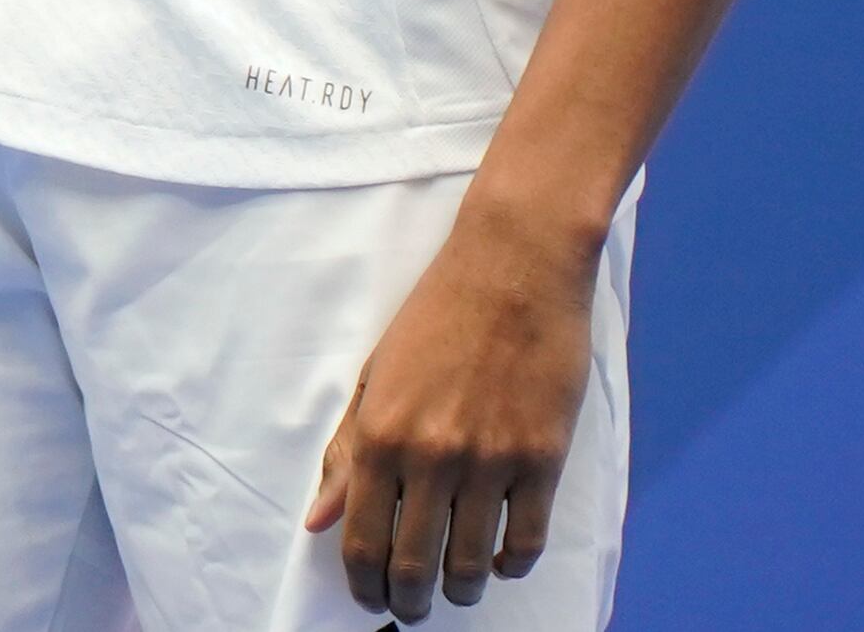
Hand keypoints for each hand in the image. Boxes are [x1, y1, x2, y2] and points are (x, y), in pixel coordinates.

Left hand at [304, 197, 602, 617]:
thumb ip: (347, 453)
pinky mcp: (543, 459)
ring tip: (457, 588)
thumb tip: (320, 519)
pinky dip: (511, 565)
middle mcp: (432, 455)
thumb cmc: (438, 315)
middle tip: (410, 608)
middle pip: (414, 565)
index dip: (363, 584)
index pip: (363, 539)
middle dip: (408, 601)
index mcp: (380, 433)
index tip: (369, 598)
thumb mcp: (375, 376)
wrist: (513, 266)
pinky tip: (501, 561)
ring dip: (461, 589)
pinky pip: (526, 541)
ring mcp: (491, 460)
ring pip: (471, 563)